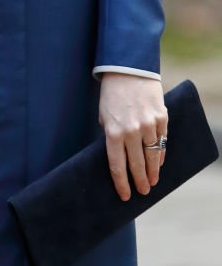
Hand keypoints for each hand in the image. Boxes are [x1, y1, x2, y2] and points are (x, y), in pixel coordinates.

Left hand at [98, 72, 167, 200]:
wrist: (128, 69)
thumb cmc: (112, 94)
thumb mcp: (104, 116)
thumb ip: (111, 136)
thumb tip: (120, 157)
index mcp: (113, 132)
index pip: (118, 166)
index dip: (122, 183)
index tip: (125, 195)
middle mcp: (131, 131)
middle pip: (137, 164)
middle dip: (140, 181)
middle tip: (143, 191)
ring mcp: (148, 124)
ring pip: (152, 156)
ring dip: (153, 171)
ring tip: (153, 181)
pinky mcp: (161, 117)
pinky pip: (162, 141)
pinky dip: (160, 153)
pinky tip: (159, 161)